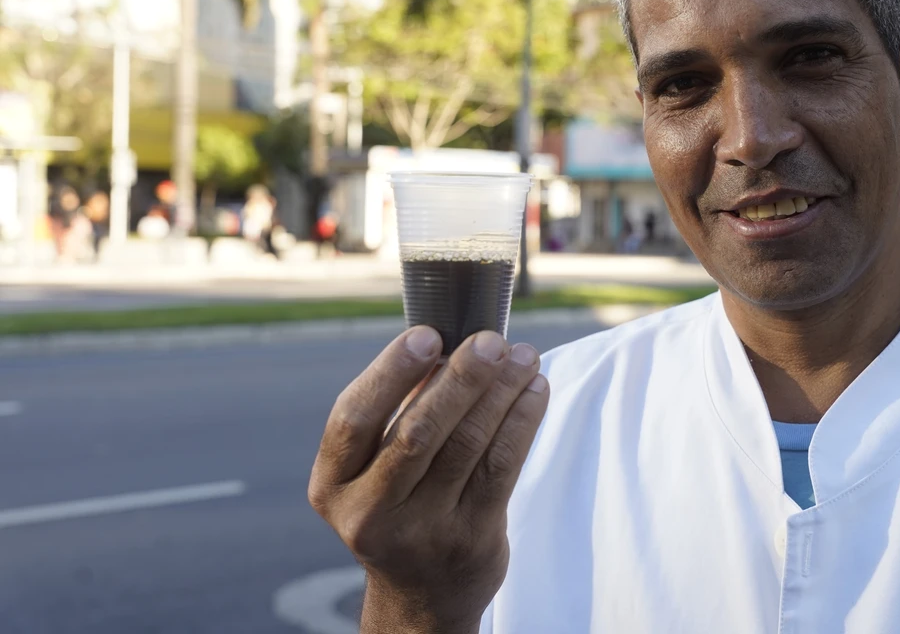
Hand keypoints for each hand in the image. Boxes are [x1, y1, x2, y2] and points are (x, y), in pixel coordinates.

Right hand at [308, 326, 549, 633]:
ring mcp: (421, 531)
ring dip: (501, 392)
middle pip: (418, 432)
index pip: (353, 418)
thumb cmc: (399, 505)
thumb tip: (450, 341)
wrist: (421, 596)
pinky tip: (535, 391)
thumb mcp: (376, 470)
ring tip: (523, 355)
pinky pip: (502, 467)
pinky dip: (522, 421)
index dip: (390, 372)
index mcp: (332, 485)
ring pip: (468, 445)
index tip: (428, 334)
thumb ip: (399, 412)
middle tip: (491, 340)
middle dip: (461, 378)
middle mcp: (369, 512)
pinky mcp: (471, 538)